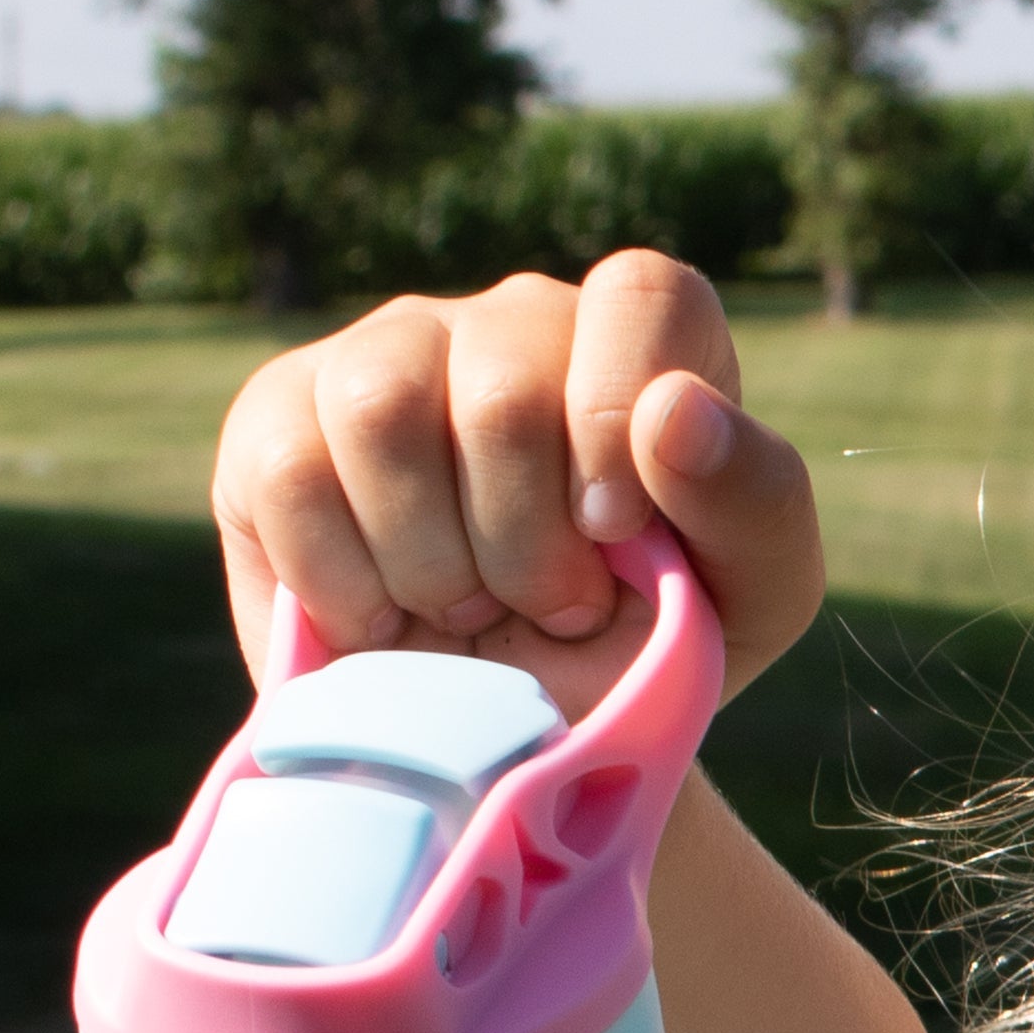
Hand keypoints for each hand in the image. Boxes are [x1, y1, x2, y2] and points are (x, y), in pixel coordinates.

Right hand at [208, 252, 826, 717]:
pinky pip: (290, 474)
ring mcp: (389, 353)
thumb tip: (676, 411)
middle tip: (553, 609)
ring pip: (382, 414)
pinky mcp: (279, 414)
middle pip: (501, 389)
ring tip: (469, 612)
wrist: (517, 737)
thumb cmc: (651, 648)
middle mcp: (515, 325)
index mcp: (643, 345)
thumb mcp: (751, 598)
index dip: (619, 416)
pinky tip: (384, 620)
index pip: (641, 295)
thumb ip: (755, 501)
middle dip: (529, 545)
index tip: (616, 533)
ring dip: (437, 564)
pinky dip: (346, 583)